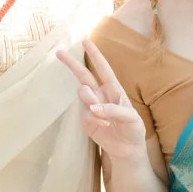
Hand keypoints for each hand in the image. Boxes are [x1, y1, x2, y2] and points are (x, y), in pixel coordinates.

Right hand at [57, 39, 146, 161]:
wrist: (127, 150)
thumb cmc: (133, 130)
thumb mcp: (131, 118)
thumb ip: (114, 109)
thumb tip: (93, 107)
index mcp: (114, 90)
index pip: (103, 69)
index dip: (95, 55)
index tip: (85, 41)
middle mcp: (101, 95)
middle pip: (83, 76)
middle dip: (72, 64)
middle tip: (59, 53)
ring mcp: (92, 107)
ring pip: (82, 93)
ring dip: (88, 98)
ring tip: (100, 113)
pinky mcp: (86, 120)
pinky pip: (84, 113)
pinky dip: (93, 118)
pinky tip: (103, 125)